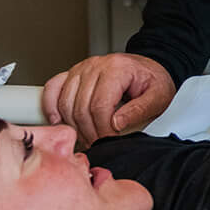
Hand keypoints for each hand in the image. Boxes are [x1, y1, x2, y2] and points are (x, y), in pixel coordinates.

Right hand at [42, 54, 176, 143]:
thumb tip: (116, 123)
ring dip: (73, 125)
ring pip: (65, 102)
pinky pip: (53, 88)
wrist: (148, 69)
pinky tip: (58, 121)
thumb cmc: (153, 81)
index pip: (100, 105)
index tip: (110, 141)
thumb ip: (139, 110)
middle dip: (89, 131)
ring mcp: (80, 69)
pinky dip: (51, 106)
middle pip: (81, 107)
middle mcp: (95, 66)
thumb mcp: (158, 96)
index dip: (103, 129)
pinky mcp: (72, 74)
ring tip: (87, 137)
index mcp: (117, 69)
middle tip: (99, 144)